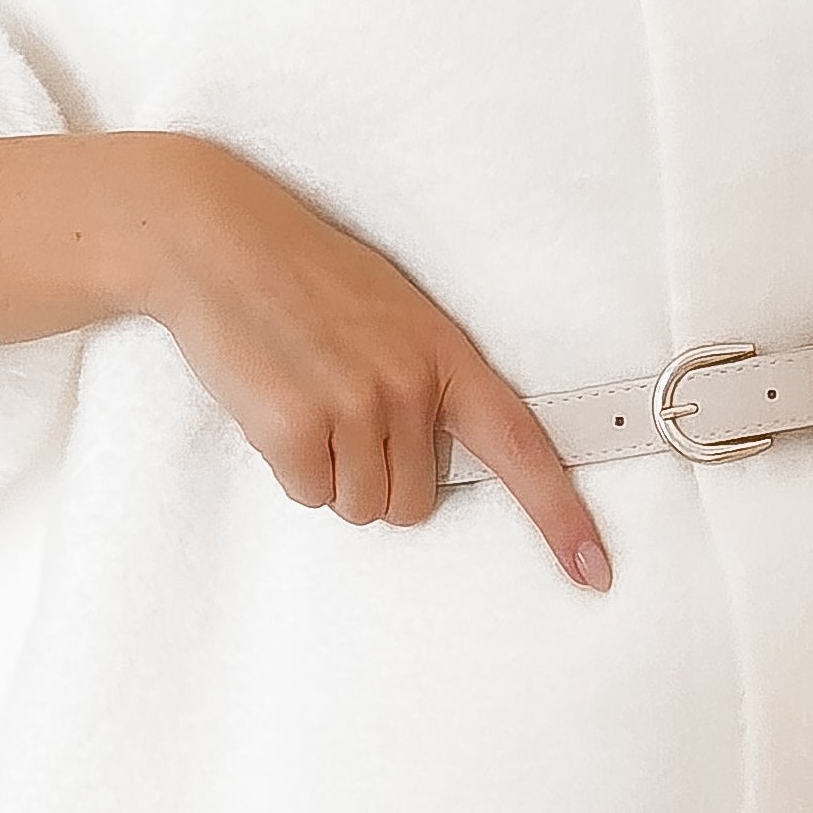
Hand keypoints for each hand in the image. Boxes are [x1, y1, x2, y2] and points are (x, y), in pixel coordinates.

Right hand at [150, 143, 612, 588]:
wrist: (217, 240)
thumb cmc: (305, 278)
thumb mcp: (395, 314)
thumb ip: (429, 383)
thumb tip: (435, 459)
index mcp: (448, 355)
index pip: (523, 447)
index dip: (561, 517)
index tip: (595, 572)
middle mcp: (411, 385)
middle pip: (415, 502)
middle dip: (375, 475)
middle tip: (337, 407)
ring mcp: (355, 406)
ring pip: (361, 507)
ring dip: (330, 474)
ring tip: (305, 400)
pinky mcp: (295, 428)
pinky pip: (309, 496)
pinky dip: (290, 468)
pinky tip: (274, 407)